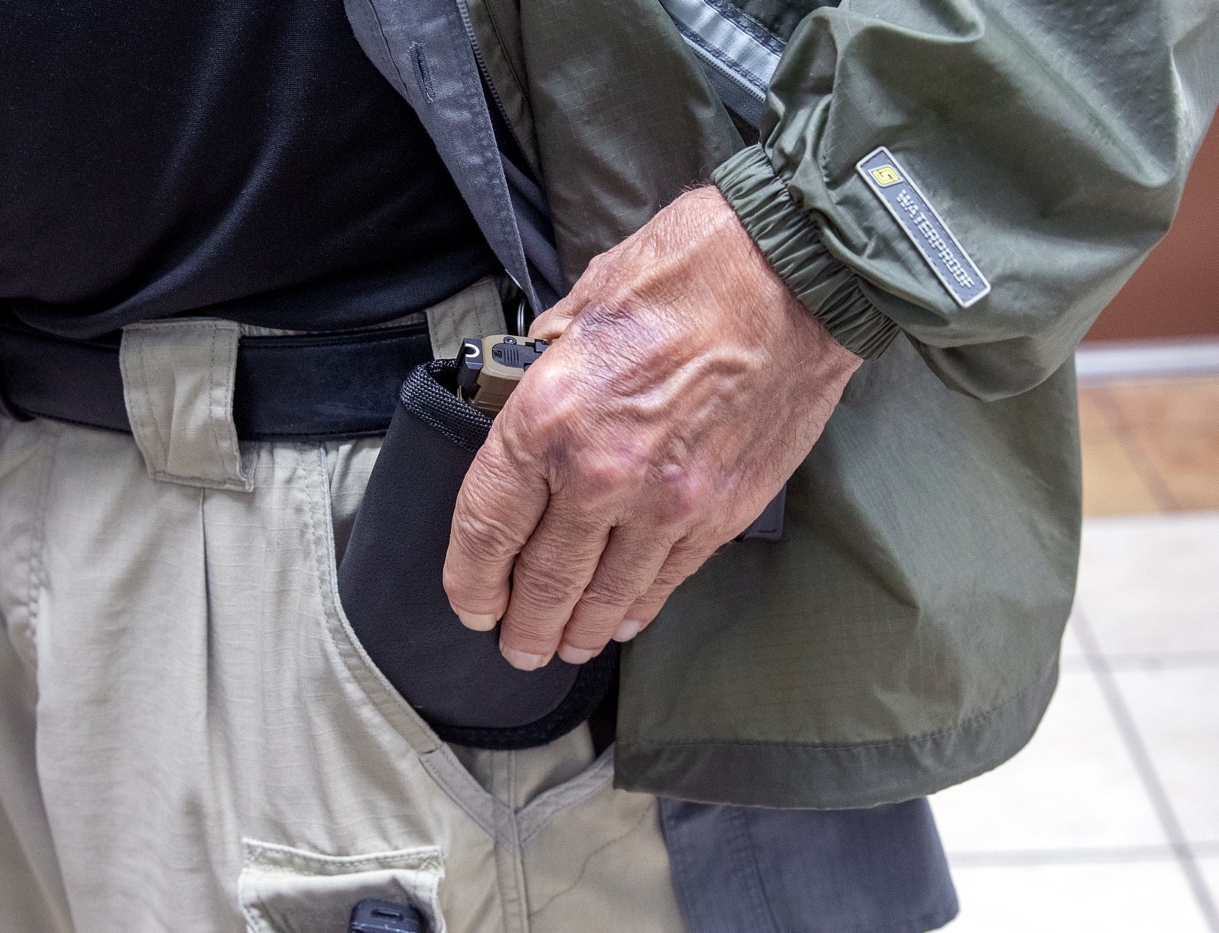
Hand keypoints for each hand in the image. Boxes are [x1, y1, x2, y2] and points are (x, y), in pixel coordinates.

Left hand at [443, 186, 860, 669]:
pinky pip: (666, 579)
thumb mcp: (582, 303)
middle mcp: (602, 475)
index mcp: (549, 417)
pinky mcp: (720, 514)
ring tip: (562, 650)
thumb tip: (520, 390)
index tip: (468, 603)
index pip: (487, 525)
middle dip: (522, 623)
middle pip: (544, 578)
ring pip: (606, 594)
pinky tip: (623, 622)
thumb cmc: (689, 272)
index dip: (470, 579)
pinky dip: (638, 608)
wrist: (796, 276)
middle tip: (514, 647)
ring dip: (577, 631)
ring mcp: (666, 504)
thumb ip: (541, 363)